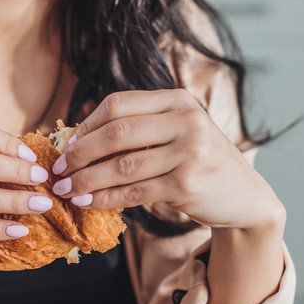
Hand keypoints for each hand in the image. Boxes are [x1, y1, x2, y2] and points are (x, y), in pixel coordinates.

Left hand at [50, 89, 284, 231]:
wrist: (244, 197)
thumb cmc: (199, 164)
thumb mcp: (177, 134)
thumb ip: (140, 129)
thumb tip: (76, 140)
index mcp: (178, 100)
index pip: (119, 104)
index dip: (87, 125)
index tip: (67, 145)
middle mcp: (186, 120)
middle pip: (117, 132)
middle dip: (80, 153)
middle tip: (59, 170)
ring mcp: (189, 151)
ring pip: (122, 165)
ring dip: (87, 180)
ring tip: (67, 190)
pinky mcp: (186, 183)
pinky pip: (133, 191)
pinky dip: (105, 198)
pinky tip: (87, 202)